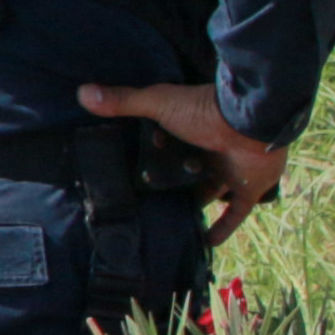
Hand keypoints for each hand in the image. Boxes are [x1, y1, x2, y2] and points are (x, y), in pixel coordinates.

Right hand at [80, 81, 283, 242]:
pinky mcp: (248, 188)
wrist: (252, 123)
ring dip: (196, 204)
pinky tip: (207, 242)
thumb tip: (83, 92)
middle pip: (188, 170)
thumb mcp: (158, 104)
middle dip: (173, 183)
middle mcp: (211, 149)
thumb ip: (124, 100)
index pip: (169, 144)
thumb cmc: (204, 111)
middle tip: (148, 202)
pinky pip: (235, 213)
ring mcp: (231, 170)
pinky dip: (223, 227)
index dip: (153, 155)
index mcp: (192, 128)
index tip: (133, 168)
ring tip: (171, 221)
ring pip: (210, 191)